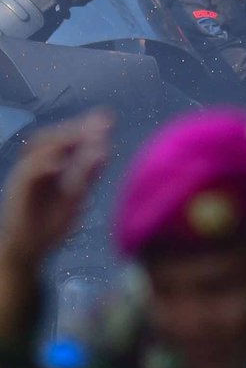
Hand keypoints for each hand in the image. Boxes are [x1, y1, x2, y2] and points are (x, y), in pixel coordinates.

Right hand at [0, 112, 111, 338]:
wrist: (26, 250)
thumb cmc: (49, 224)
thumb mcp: (74, 197)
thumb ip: (87, 175)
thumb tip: (104, 150)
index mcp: (49, 167)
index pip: (64, 140)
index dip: (83, 127)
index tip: (107, 118)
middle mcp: (34, 167)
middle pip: (50, 139)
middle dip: (74, 128)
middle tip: (100, 122)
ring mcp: (23, 178)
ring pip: (36, 151)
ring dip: (60, 141)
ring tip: (84, 134)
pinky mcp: (16, 192)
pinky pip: (27, 175)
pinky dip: (42, 166)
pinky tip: (58, 162)